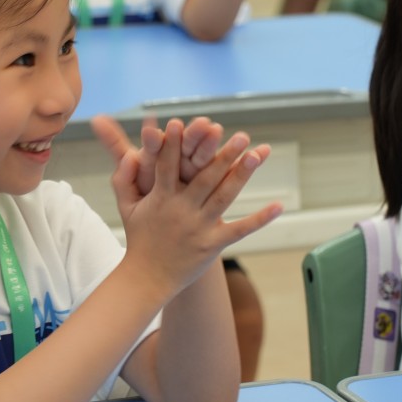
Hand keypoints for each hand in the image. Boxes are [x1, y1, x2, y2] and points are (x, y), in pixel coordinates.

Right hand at [110, 119, 280, 296]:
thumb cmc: (139, 238)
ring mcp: (199, 227)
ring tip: (256, 154)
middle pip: (204, 178)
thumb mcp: (126, 206)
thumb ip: (123, 178)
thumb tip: (128, 155)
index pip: (166, 165)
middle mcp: (181, 209)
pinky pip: (239, 230)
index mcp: (160, 198)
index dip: (172, 144)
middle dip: (221, 155)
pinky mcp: (213, 244)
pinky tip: (277, 205)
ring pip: (224, 197)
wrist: (147, 278)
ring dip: (241, 175)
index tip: (180, 123)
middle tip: (239, 135)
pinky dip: (259, 219)